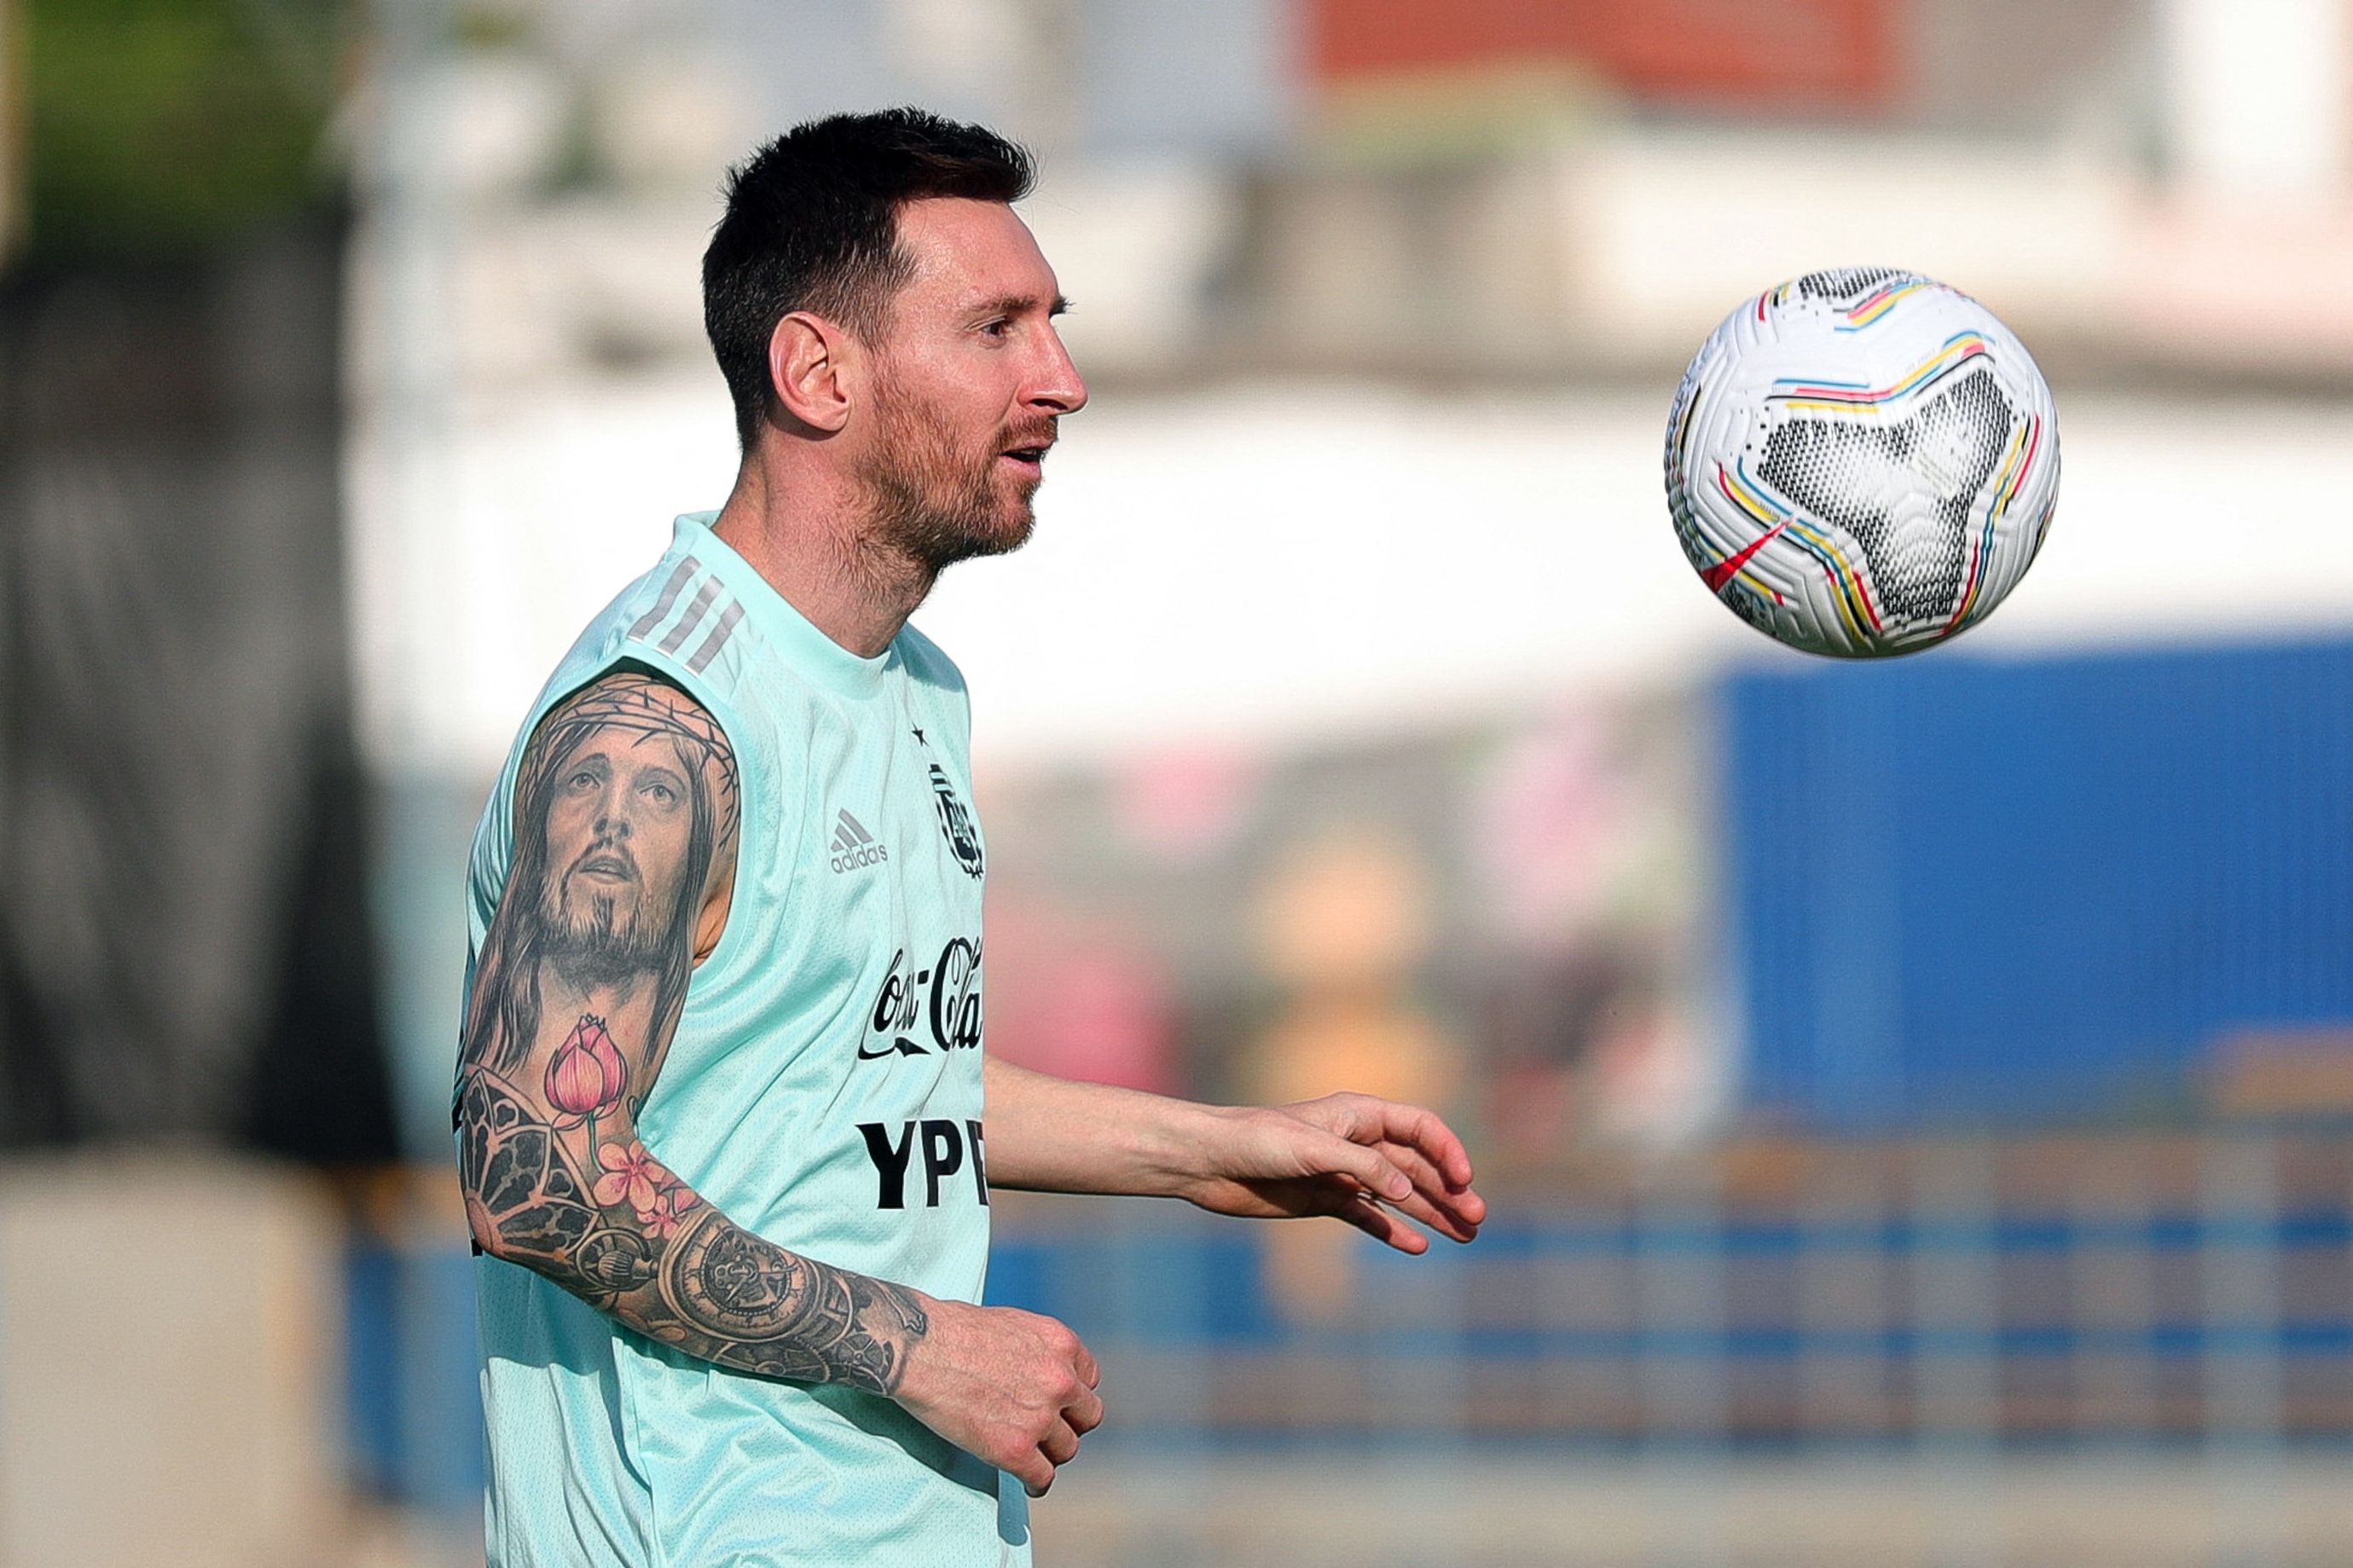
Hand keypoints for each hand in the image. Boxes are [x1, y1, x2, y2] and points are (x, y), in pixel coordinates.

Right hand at [890, 1296, 1103, 1495]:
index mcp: (1062, 1343)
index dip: (1072, 1395)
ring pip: (1066, 1450)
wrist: (920, 1349)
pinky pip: (1042, 1477)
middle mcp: (1060, 1380)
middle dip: (1069, 1425)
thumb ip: (1037, 1349)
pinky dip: (1036, 1484)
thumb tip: (1036, 1369)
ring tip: (1033, 1457)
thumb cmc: (952, 1329)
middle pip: (1087, 1417)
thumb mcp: (1012, 1323)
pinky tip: (1028, 1484)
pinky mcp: (1015, 1449)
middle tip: (1049, 1432)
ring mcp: (1039, 1417)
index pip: (1089, 1380)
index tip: (1059, 1405)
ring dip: (1050, 1454)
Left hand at [1178, 1093, 1486, 1252]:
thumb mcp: (1316, 1149)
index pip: (1420, 1128)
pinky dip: (1393, 1230)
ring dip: (1431, 1212)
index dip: (1447, 1151)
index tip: (1464, 1182)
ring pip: (1399, 1193)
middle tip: (1477, 1219)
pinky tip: (1417, 1246)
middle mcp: (1357, 1141)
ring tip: (1464, 1236)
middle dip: (1448, 1190)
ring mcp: (1343, 1171)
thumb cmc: (1259, 1140)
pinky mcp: (1325, 1198)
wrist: (1211, 1162)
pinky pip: (1369, 1215)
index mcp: (1360, 1114)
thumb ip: (1366, 1167)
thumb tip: (1410, 1193)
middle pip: (1416, 1165)